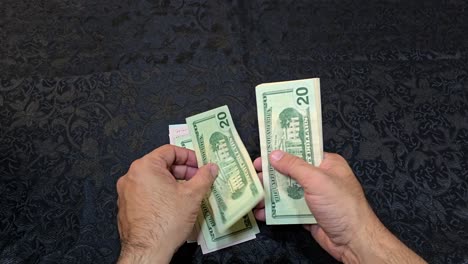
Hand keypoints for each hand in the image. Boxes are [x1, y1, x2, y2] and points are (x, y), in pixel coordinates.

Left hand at [116, 145, 217, 263]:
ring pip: (153, 179)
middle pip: (161, 164)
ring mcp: (126, 192)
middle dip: (182, 171)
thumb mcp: (192, 195)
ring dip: (172, 183)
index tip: (200, 165)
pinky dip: (160, 194)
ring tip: (188, 193)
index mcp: (145, 166)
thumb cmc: (167, 221)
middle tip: (198, 180)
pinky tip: (173, 205)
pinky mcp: (126, 207)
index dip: (189, 156)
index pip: (170, 151)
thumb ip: (203, 177)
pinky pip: (146, 193)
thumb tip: (211, 168)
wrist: (148, 250)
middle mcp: (131, 176)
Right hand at [254, 151, 425, 263]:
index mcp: (326, 164)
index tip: (261, 155)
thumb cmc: (342, 206)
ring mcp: (313, 197)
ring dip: (269, 194)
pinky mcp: (307, 214)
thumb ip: (294, 166)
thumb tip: (274, 154)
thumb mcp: (317, 180)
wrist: (353, 241)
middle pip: (289, 173)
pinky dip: (274, 211)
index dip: (280, 153)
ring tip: (252, 195)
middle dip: (270, 176)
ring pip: (286, 192)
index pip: (300, 152)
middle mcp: (319, 178)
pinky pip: (287, 209)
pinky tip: (260, 212)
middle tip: (251, 177)